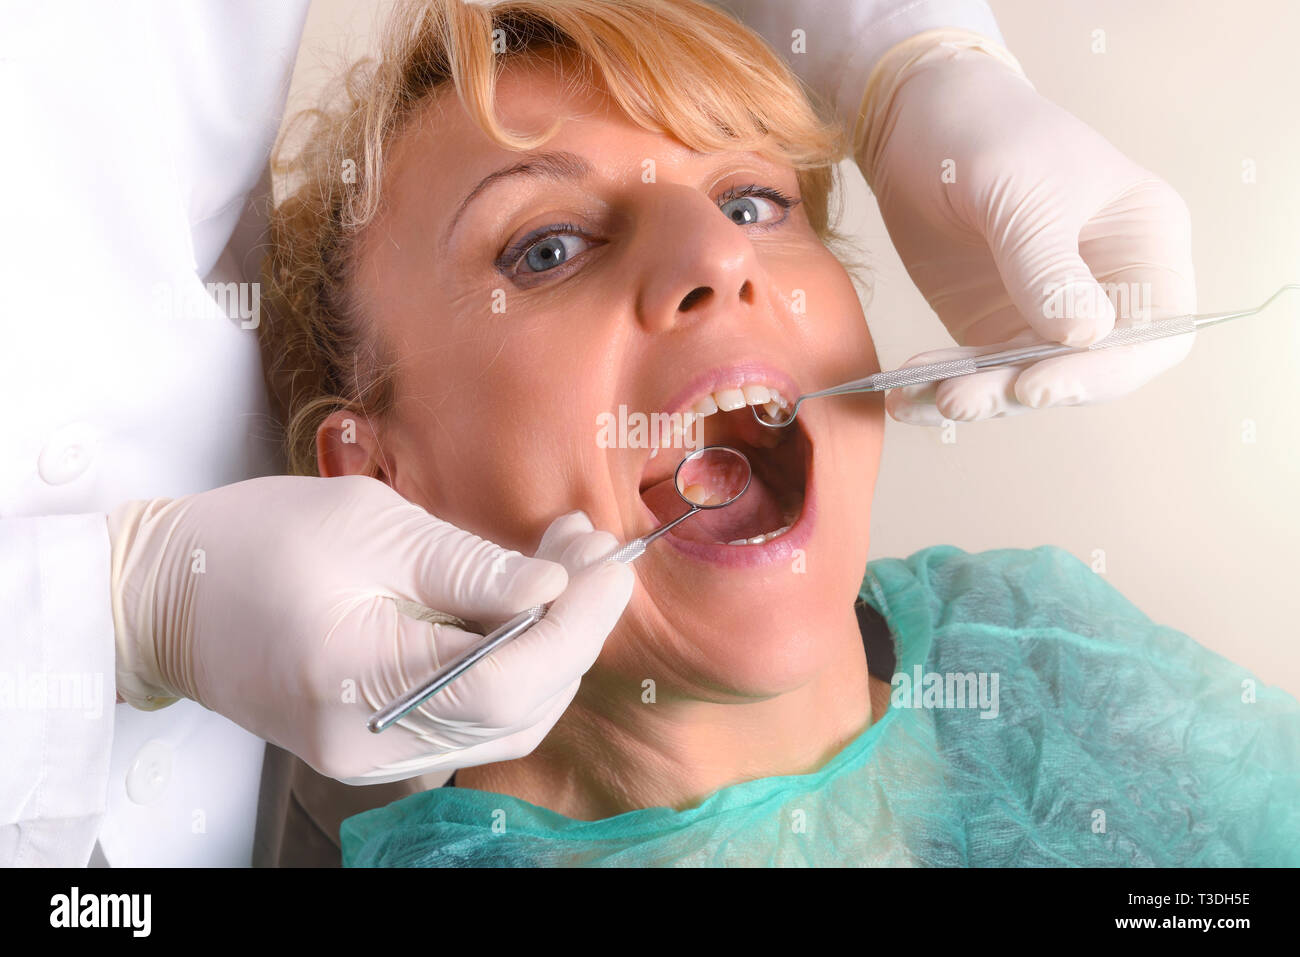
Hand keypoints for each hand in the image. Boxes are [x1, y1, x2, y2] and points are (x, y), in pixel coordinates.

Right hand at [108, 476, 632, 783]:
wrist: (164, 596)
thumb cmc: (253, 544)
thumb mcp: (367, 526)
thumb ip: (467, 566)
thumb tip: (554, 586)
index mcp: (358, 684)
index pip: (506, 683)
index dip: (575, 626)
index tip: (613, 563)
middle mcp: (372, 744)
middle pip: (519, 708)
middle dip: (575, 627)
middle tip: (596, 549)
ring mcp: (375, 755)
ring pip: (506, 719)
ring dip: (551, 644)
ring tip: (568, 562)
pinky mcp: (379, 742)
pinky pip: (472, 717)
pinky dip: (513, 664)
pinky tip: (525, 602)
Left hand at [857, 32, 1196, 423]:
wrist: (915, 120)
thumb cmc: (988, 132)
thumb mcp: (1020, 190)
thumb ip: (1047, 264)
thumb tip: (1084, 338)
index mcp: (1144, 244)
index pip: (1155, 333)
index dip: (1106, 371)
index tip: (1039, 384)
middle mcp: (1106, 289)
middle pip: (1087, 371)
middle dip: (1023, 391)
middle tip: (960, 397)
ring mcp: (1046, 313)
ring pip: (1025, 382)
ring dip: (976, 396)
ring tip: (927, 397)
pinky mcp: (992, 326)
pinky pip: (976, 373)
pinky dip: (940, 387)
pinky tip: (904, 398)